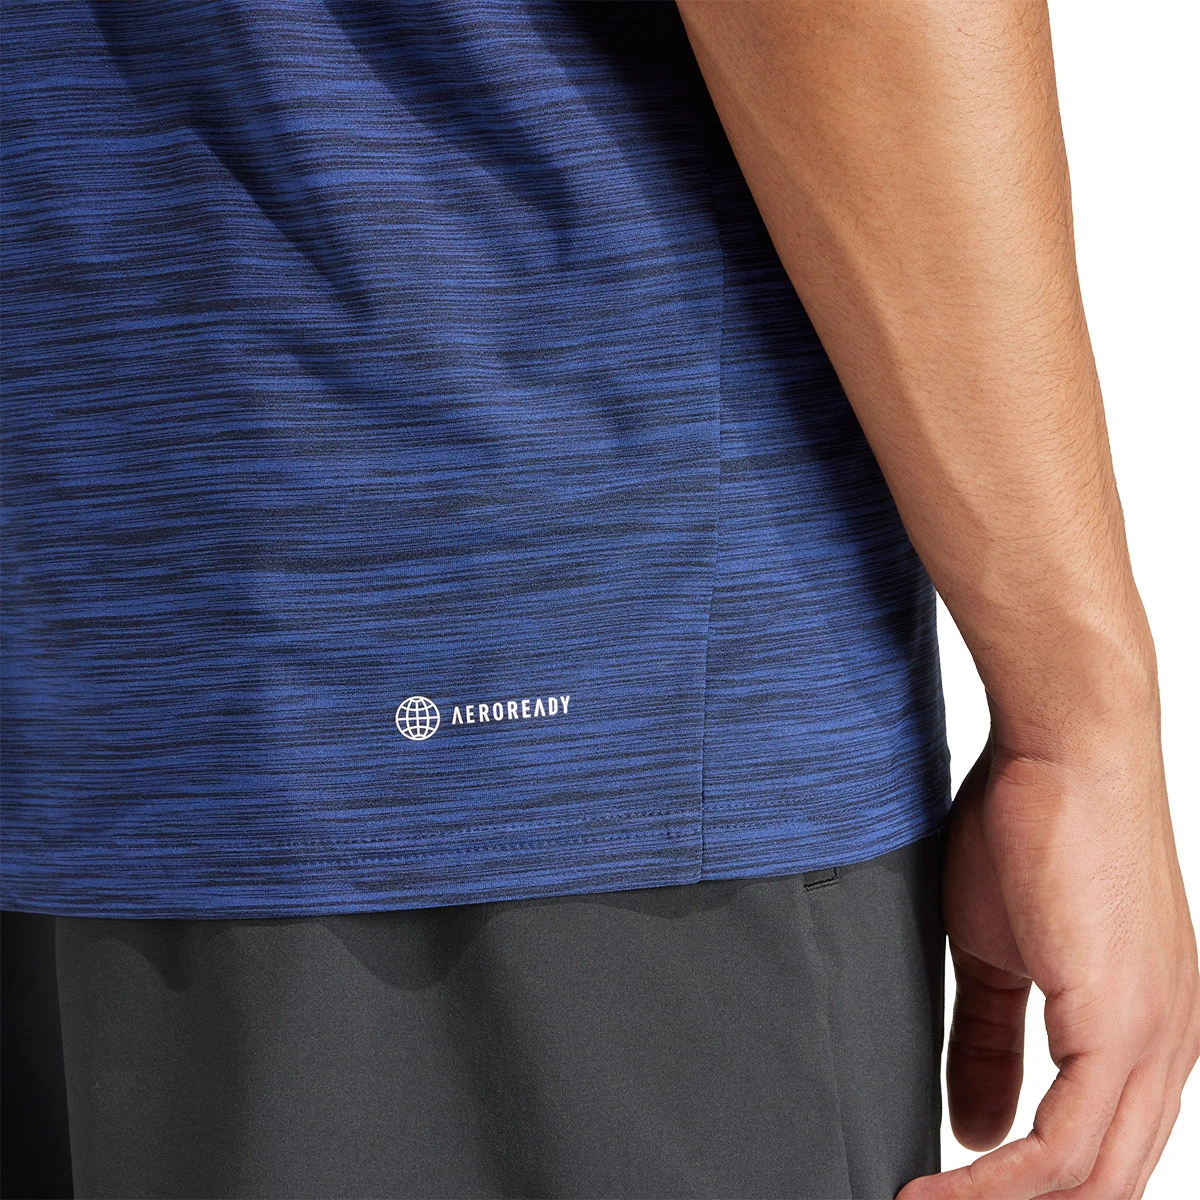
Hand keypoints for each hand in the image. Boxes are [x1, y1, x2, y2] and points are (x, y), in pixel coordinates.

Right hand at [898, 731, 1199, 1199]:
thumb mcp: (995, 951)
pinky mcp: (1122, 1028)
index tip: (947, 1196)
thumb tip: (974, 1126)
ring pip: (1092, 1185)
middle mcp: (1171, 1051)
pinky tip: (939, 1190)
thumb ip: (989, 1041)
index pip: (1099, 1155)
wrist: (1064, 747)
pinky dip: (996, 1186)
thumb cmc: (1029, 826)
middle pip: (1103, 1189)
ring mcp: (1156, 1043)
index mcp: (1147, 1033)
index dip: (1025, 1194)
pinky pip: (1065, 1151)